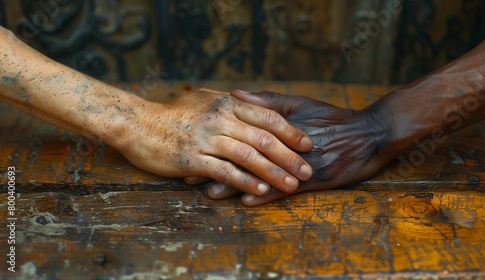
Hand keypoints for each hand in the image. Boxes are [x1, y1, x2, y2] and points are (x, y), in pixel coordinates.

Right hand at [115, 88, 312, 195]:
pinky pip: (225, 171)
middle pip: (263, 138)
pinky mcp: (192, 158)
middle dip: (289, 156)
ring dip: (273, 172)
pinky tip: (260, 191)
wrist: (138, 124)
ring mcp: (206, 139)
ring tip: (292, 185)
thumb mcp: (205, 99)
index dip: (291, 131)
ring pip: (248, 156)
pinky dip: (245, 181)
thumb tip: (256, 105)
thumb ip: (231, 103)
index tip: (308, 144)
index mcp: (227, 103)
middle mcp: (220, 118)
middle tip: (308, 169)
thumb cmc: (174, 114)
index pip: (267, 116)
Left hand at [206, 90, 396, 205]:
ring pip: (263, 175)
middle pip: (247, 157)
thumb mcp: (301, 104)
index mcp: (280, 126)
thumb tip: (234, 94)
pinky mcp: (316, 180)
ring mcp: (301, 163)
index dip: (218, 142)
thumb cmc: (333, 118)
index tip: (194, 146)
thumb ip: (267, 101)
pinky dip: (266, 195)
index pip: (242, 134)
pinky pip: (286, 189)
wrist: (370, 134)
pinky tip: (247, 202)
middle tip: (192, 176)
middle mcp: (287, 145)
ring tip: (211, 193)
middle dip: (218, 167)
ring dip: (236, 185)